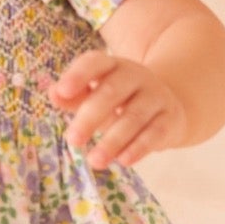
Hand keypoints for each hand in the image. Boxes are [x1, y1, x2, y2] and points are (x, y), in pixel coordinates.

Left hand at [46, 50, 187, 170]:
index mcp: (113, 65)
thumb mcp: (96, 94)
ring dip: (112, 141)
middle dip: (90, 117)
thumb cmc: (120, 101)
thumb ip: (74, 95)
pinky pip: (155, 133)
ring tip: (94, 161)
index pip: (95, 63)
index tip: (62, 92)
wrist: (168, 105)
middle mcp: (136, 76)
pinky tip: (123, 161)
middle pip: (112, 92)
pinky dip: (138, 148)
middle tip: (73, 140)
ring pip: (133, 117)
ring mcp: (156, 96)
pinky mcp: (170, 118)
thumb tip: (54, 94)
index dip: (78, 75)